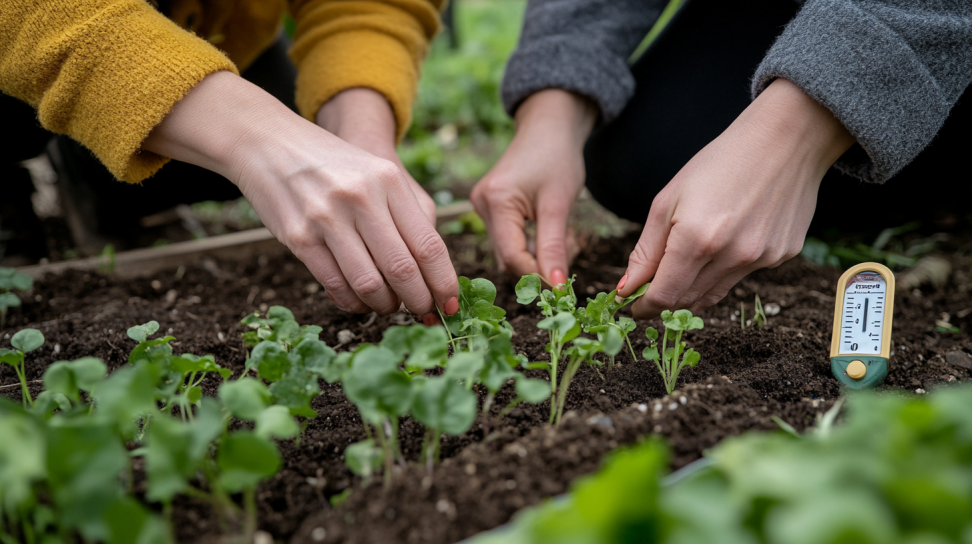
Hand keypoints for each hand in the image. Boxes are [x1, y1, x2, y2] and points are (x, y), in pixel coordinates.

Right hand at [143, 72, 458, 315]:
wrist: (271, 144)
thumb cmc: (338, 166)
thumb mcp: (381, 173)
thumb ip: (413, 213)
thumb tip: (435, 270)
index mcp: (389, 180)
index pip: (429, 245)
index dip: (444, 283)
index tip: (451, 305)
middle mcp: (360, 198)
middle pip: (403, 269)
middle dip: (419, 302)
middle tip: (425, 314)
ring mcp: (327, 218)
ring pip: (369, 284)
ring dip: (386, 306)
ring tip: (390, 306)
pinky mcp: (299, 236)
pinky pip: (335, 285)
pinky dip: (353, 303)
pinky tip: (361, 303)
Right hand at [471, 89, 596, 284]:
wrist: (550, 126)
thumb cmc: (558, 157)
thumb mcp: (559, 204)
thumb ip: (554, 247)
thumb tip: (556, 286)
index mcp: (496, 201)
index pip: (511, 256)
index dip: (537, 274)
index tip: (563, 284)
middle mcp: (481, 205)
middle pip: (507, 256)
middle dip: (538, 264)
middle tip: (569, 252)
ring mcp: (481, 206)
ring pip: (507, 251)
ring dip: (535, 255)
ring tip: (562, 238)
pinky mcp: (489, 207)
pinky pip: (507, 238)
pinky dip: (529, 244)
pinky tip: (548, 230)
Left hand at [617, 79, 854, 318]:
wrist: (785, 140)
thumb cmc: (718, 163)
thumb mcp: (668, 200)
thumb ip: (646, 250)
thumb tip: (625, 288)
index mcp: (697, 239)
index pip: (664, 296)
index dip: (645, 307)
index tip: (634, 305)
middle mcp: (732, 255)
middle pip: (688, 300)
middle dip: (665, 300)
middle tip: (651, 289)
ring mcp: (761, 258)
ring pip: (715, 294)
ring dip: (692, 288)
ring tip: (684, 264)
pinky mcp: (782, 255)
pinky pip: (742, 275)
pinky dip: (724, 270)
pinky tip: (726, 241)